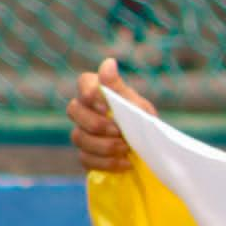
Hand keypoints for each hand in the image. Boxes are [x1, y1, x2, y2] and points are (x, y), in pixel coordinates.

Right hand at [67, 57, 155, 174]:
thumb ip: (119, 88)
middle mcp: (85, 110)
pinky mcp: (87, 155)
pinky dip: (106, 163)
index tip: (107, 108)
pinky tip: (125, 163)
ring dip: (104, 145)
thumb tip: (108, 62)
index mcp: (98, 93)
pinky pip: (85, 158)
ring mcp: (83, 133)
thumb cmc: (142, 122)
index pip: (83, 82)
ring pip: (77, 137)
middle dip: (97, 124)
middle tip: (120, 132)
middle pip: (73, 110)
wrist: (152, 153)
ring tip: (126, 148)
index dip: (91, 94)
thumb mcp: (137, 105)